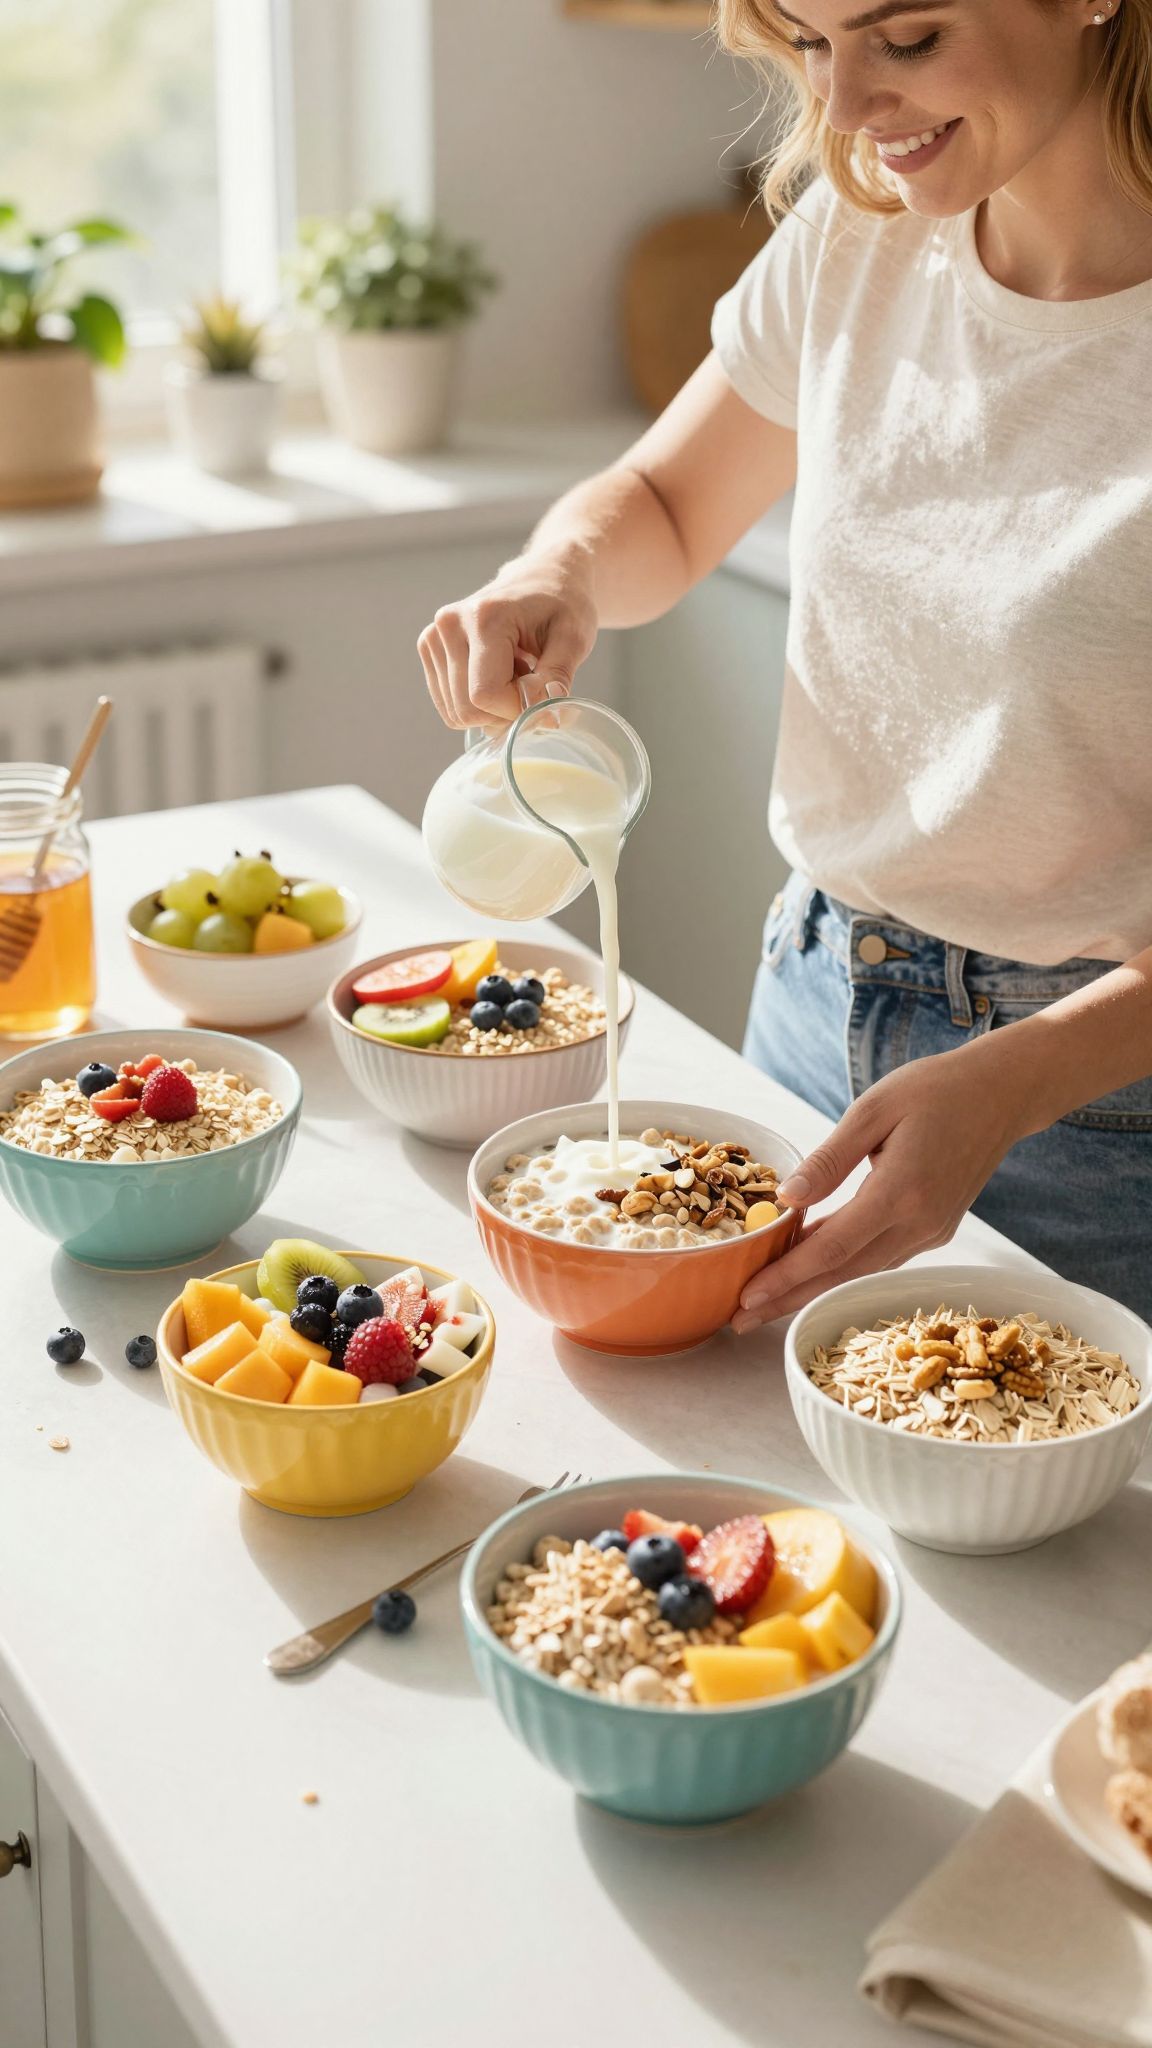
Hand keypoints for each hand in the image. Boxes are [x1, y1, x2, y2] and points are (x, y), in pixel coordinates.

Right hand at [417, 546, 597, 728]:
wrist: (543, 576)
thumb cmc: (563, 603)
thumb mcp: (574, 638)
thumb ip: (557, 678)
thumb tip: (543, 716)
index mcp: (484, 617)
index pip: (485, 695)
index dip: (515, 710)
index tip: (541, 694)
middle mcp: (450, 624)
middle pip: (466, 708)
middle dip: (503, 711)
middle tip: (530, 682)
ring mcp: (434, 636)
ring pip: (456, 711)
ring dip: (491, 707)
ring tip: (514, 672)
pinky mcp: (429, 647)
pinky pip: (449, 704)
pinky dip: (477, 702)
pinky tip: (497, 673)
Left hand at [732, 1043, 1029, 1331]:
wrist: (1002, 1094)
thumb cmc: (934, 1089)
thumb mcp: (873, 1109)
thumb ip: (829, 1159)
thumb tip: (786, 1198)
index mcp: (900, 1192)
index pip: (832, 1249)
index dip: (787, 1276)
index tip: (746, 1296)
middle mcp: (919, 1223)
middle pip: (843, 1274)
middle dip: (789, 1299)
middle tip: (740, 1319)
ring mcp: (932, 1231)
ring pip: (862, 1272)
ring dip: (813, 1290)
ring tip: (766, 1303)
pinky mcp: (937, 1230)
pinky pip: (881, 1257)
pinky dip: (843, 1267)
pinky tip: (812, 1268)